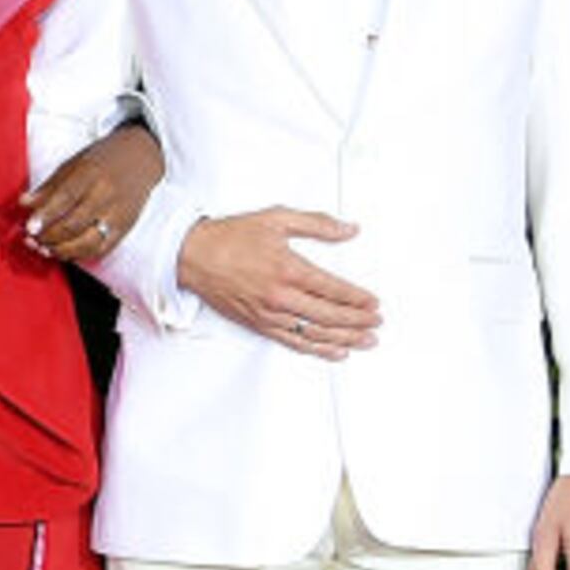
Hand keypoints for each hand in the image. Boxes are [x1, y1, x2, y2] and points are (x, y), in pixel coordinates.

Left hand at [21, 124, 164, 261]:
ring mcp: (118, 214)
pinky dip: (79, 255)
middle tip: (32, 239)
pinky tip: (64, 252)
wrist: (141, 157)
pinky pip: (100, 249)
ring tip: (44, 248)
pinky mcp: (124, 228)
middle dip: (48, 236)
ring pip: (86, 242)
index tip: (29, 227)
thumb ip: (49, 186)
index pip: (65, 198)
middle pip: (73, 224)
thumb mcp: (73, 164)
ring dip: (61, 250)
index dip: (45, 216)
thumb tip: (24, 203)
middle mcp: (106, 195)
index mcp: (91, 173)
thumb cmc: (103, 159)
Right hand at [174, 208, 378, 356]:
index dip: (358, 299)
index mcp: (288, 269)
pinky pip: (294, 342)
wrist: (192, 256)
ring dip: (344, 339)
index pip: (333, 289)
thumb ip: (317, 224)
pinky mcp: (258, 324)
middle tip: (376, 323)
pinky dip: (318, 349)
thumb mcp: (277, 218)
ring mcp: (269, 314)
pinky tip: (336, 351)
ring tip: (366, 341)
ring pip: (314, 334)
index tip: (375, 303)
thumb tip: (349, 229)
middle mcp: (280, 296)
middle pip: (329, 316)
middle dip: (357, 322)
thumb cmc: (231, 236)